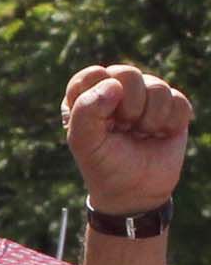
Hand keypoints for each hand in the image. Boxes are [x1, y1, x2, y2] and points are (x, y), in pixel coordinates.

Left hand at [65, 65, 190, 218]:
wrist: (137, 191)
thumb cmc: (104, 165)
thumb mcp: (85, 143)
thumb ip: (86, 111)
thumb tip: (113, 84)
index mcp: (86, 96)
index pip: (93, 74)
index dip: (102, 97)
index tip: (105, 121)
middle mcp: (116, 90)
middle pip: (127, 74)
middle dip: (129, 107)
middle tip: (124, 128)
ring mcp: (145, 96)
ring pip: (157, 86)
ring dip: (150, 119)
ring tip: (141, 134)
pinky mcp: (172, 105)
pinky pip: (178, 100)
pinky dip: (170, 123)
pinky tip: (159, 135)